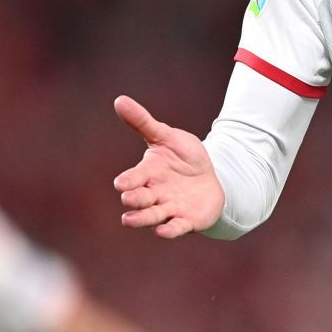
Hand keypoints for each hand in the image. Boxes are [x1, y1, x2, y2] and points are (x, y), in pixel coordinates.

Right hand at [113, 95, 224, 238]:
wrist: (211, 176)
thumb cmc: (183, 156)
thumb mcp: (166, 136)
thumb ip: (143, 122)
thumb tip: (119, 99)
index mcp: (148, 173)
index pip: (133, 178)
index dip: (127, 180)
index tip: (120, 183)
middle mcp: (154, 193)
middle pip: (140, 199)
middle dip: (134, 200)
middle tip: (127, 199)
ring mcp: (169, 208)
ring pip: (152, 216)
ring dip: (142, 219)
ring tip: (129, 220)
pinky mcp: (186, 221)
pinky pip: (175, 228)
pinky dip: (169, 230)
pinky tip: (163, 231)